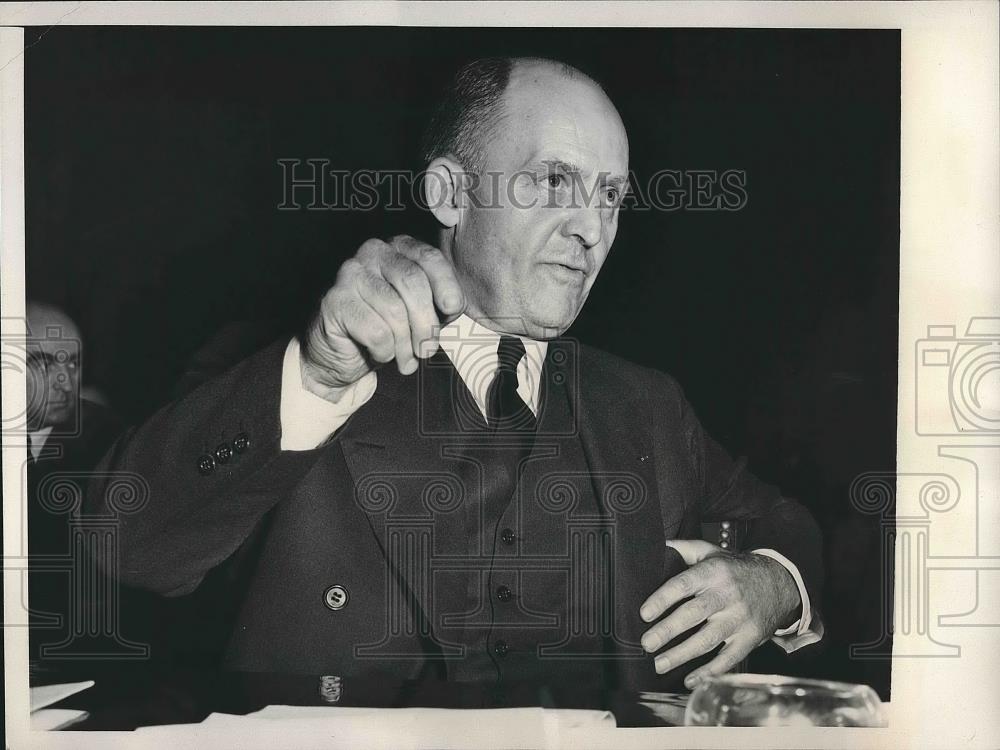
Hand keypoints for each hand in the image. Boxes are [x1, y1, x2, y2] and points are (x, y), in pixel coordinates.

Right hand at [300, 235, 465, 399]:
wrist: (344, 353)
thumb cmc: (388, 328)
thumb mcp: (423, 313)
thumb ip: (441, 304)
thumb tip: (453, 305)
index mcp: (399, 249)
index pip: (430, 258)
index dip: (446, 285)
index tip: (452, 309)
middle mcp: (373, 253)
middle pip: (413, 282)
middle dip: (426, 323)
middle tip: (427, 349)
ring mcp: (350, 274)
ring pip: (394, 310)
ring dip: (405, 345)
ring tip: (405, 360)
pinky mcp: (335, 301)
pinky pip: (376, 331)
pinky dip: (384, 351)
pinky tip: (380, 354)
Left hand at [639, 539, 800, 687]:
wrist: (779, 583)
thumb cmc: (735, 569)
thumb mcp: (711, 552)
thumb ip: (683, 549)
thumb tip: (656, 546)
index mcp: (713, 572)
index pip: (683, 584)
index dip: (662, 599)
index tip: (644, 613)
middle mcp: (726, 595)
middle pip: (693, 614)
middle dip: (667, 631)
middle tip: (647, 643)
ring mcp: (739, 618)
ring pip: (708, 639)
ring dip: (682, 655)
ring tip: (659, 664)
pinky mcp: (750, 638)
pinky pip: (728, 658)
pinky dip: (709, 672)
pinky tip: (690, 680)